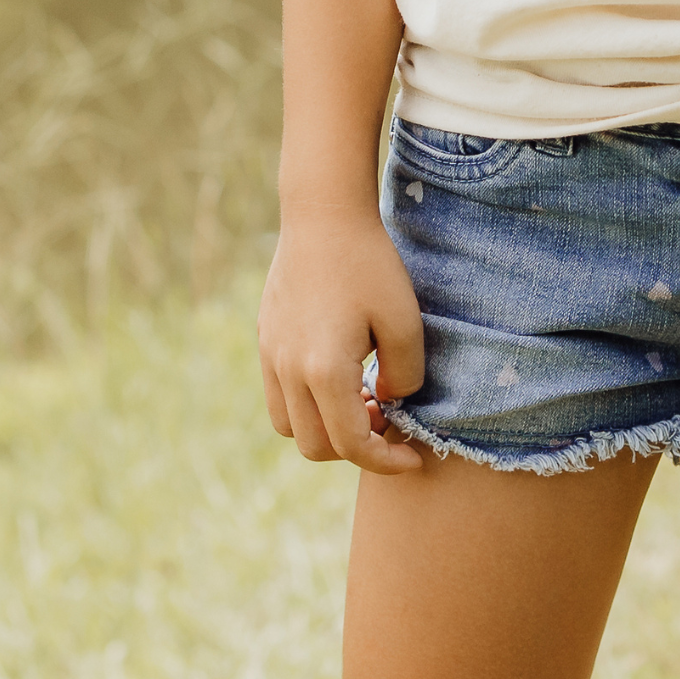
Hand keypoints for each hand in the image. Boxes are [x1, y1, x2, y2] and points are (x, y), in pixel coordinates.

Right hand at [257, 199, 425, 473]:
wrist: (323, 216)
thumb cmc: (371, 266)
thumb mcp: (405, 323)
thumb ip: (404, 378)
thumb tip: (389, 404)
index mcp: (324, 371)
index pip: (352, 445)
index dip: (386, 462)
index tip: (413, 458)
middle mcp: (288, 371)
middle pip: (317, 447)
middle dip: (356, 448)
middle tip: (388, 417)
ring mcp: (271, 357)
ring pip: (290, 428)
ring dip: (326, 429)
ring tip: (361, 398)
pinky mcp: (266, 342)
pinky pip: (279, 398)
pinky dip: (307, 405)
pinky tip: (338, 375)